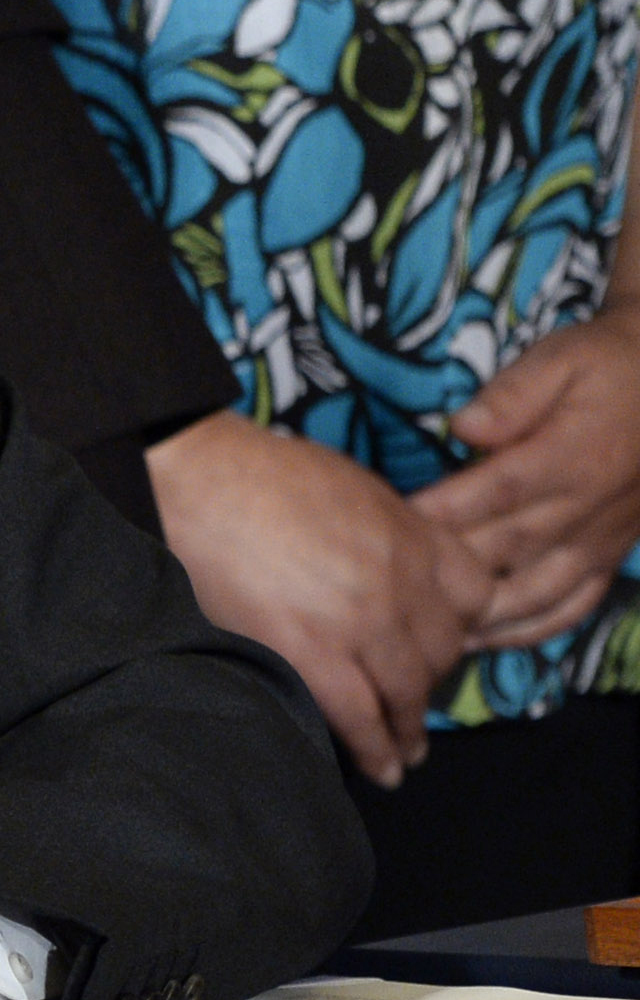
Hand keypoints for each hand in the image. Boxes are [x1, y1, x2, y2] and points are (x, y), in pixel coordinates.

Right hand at [148, 411, 481, 785]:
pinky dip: (375, 750)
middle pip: (442, 651)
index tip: (436, 641)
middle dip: (429, 679)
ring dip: (408, 729)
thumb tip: (397, 572)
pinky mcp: (310, 653)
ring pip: (407, 692)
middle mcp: (400, 583)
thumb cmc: (259, 474)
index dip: (458, 624)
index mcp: (412, 535)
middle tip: (410, 699)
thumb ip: (391, 532)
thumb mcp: (352, 486)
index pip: (474, 595)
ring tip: (406, 754)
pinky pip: (358, 716)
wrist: (195, 479)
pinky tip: (383, 769)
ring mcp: (359, 623)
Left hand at [414, 305, 639, 648]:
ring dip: (483, 615)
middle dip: (448, 570)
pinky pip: (575, 605)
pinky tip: (488, 640)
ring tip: (427, 631)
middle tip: (388, 586)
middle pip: (508, 548)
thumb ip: (513, 395)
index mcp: (569, 457)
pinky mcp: (611, 556)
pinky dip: (532, 630)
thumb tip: (464, 428)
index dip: (443, 513)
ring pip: (538, 592)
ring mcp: (602, 540)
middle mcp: (587, 508)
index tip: (390, 526)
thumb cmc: (604, 365)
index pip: (496, 493)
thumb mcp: (561, 359)